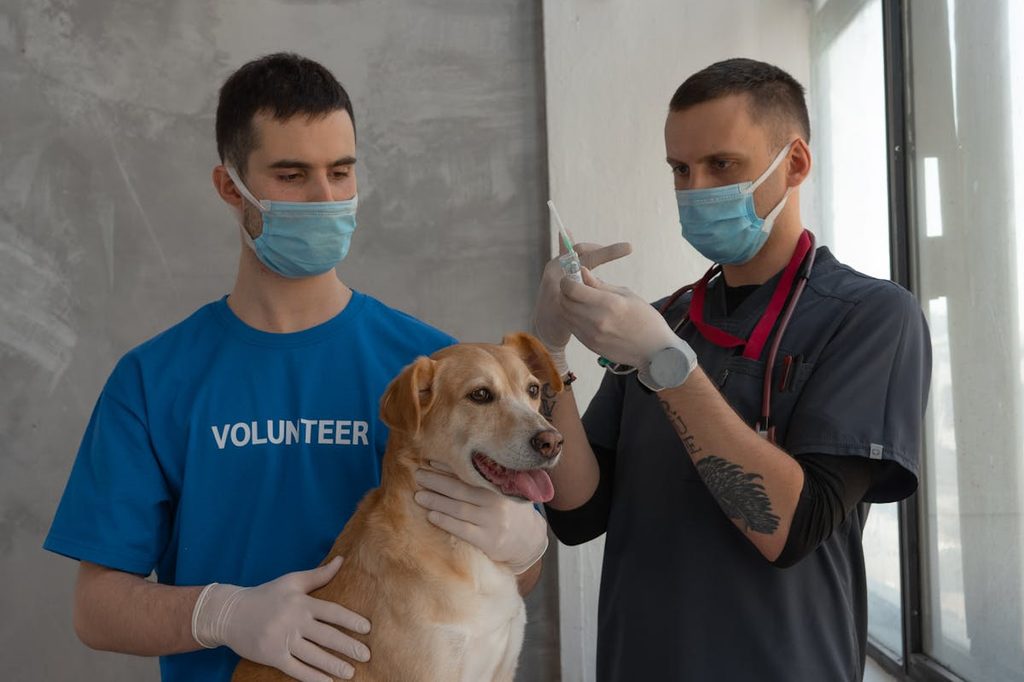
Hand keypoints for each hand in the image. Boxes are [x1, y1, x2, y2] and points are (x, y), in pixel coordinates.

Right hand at [192, 556, 370, 681]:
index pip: (332, 611)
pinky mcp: (272, 656)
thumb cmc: (266, 595)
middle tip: (366, 655)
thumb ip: (319, 574)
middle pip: (326, 636)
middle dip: (348, 646)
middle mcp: (293, 621)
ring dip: (333, 665)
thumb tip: (342, 560)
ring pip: (313, 656)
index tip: (367, 628)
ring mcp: (282, 640)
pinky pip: (296, 669)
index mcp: (301, 602)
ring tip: (350, 673)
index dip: (350, 620)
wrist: (230, 614)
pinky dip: (312, 677)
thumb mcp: (291, 581)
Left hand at [413, 462, 548, 573]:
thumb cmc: (509, 510)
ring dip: (436, 501)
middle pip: (461, 489)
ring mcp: (493, 522)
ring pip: (459, 509)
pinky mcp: (489, 541)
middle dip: (436, 481)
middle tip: (418, 475)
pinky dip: (446, 521)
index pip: (470, 474)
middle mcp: (498, 502)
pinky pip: (463, 530)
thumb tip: (453, 464)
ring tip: (419, 496)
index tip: (430, 461)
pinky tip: (431, 516)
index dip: (449, 467)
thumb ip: (487, 480)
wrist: (529, 540)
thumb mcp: (505, 491)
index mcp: (500, 486)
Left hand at [560, 267, 679, 368]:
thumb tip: (582, 271)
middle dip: (566, 291)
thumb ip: (600, 285)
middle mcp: (597, 320)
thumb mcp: (626, 294)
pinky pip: (572, 327)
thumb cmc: (645, 318)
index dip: (568, 280)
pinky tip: (585, 314)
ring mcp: (592, 335)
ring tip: (581, 300)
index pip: (572, 289)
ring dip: (568, 305)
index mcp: (609, 304)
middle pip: (564, 302)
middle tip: (575, 287)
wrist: (655, 350)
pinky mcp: (590, 345)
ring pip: (565, 315)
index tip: (573, 277)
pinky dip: (573, 318)